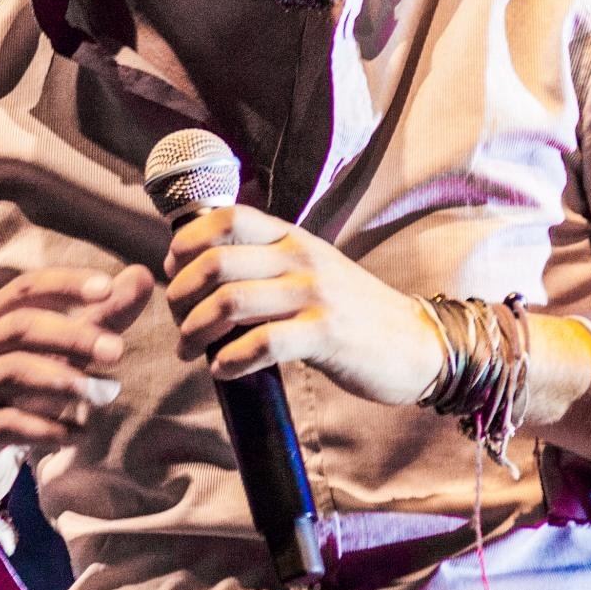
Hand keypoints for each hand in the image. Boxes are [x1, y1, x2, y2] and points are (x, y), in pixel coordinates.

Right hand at [0, 262, 154, 509]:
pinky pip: (8, 423)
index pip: (28, 287)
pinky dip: (48, 428)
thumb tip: (143, 276)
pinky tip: (80, 434)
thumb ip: (99, 316)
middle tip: (118, 352)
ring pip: (13, 373)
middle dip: (73, 336)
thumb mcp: (57, 351)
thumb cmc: (18, 389)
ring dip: (64, 382)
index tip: (107, 288)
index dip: (66, 284)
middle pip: (22, 327)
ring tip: (103, 394)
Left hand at [163, 206, 444, 406]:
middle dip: (181, 295)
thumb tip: (204, 274)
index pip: (226, 218)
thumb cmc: (354, 313)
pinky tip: (222, 371)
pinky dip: (229, 361)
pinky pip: (260, 344)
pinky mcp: (325, 334)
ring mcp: (314, 295)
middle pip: (216, 262)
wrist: (417, 342)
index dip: (187, 242)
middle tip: (176, 321)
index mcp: (293, 237)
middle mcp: (301, 258)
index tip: (174, 271)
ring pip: (230, 302)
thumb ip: (268, 264)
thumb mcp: (313, 270)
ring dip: (195, 331)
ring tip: (188, 350)